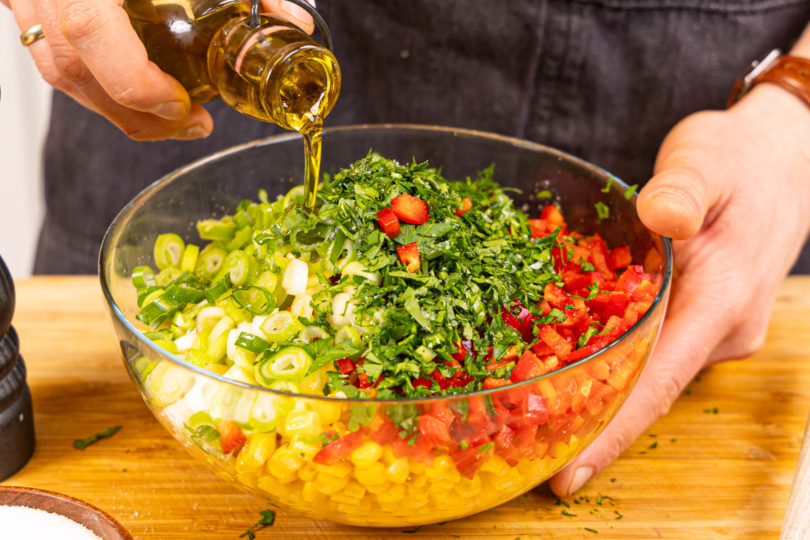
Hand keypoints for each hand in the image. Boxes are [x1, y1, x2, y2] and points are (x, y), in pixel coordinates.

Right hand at [3, 0, 312, 140]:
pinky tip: (141, 90)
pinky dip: (100, 83)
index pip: (90, 29)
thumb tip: (292, 21)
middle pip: (74, 69)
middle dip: (138, 113)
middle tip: (191, 123)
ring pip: (61, 72)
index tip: (181, 103)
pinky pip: (55, 57)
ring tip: (173, 116)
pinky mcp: (26, 1)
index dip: (136, 82)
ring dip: (120, 105)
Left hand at [549, 80, 809, 495]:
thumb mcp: (707, 159)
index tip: (566, 476)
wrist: (777, 162)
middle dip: (588, 428)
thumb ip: (682, 189)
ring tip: (527, 421)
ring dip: (594, 399)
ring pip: (646, 377)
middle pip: (646, 394)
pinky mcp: (696, 321)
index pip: (659, 383)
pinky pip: (649, 353)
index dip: (611, 433)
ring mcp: (710, 330)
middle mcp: (718, 330)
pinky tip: (561, 368)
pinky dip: (608, 366)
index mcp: (720, 300)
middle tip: (520, 453)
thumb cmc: (738, 160)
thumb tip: (661, 218)